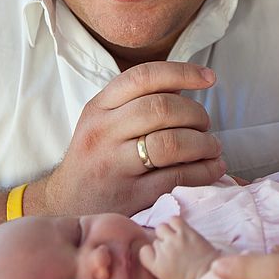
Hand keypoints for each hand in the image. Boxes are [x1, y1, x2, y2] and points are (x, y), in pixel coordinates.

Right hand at [32, 62, 225, 216]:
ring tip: (212, 147)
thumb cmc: (95, 159)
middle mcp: (103, 133)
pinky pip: (177, 177)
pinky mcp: (130, 197)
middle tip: (205, 124)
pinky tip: (213, 168)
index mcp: (98, 107)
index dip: (182, 73)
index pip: (143, 77)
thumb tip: (185, 84)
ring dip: (204, 143)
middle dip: (196, 113)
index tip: (209, 78)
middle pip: (162, 108)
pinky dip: (205, 171)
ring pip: (172, 143)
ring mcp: (114, 166)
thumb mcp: (103, 122)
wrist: (65, 205)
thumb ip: (138, 102)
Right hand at [140, 217, 220, 278]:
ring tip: (176, 236)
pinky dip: (175, 222)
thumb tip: (156, 252)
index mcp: (156, 266)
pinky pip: (173, 219)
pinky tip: (180, 228)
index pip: (143, 251)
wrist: (209, 275)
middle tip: (172, 246)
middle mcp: (162, 251)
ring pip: (161, 227)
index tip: (159, 253)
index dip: (152, 251)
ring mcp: (174, 239)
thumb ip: (158, 264)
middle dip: (162, 242)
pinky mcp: (185, 231)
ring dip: (167, 231)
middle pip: (154, 239)